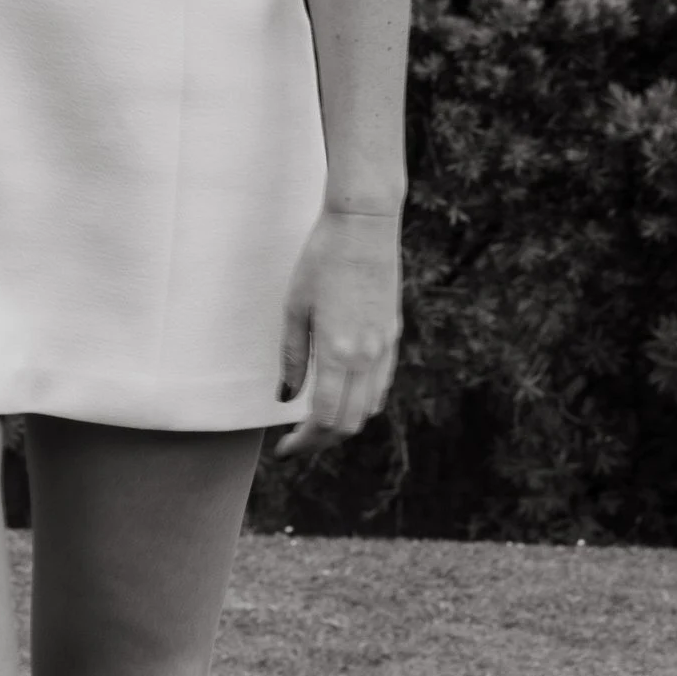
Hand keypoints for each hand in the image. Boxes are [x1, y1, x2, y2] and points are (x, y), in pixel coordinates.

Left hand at [276, 203, 401, 453]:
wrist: (364, 226)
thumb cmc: (320, 260)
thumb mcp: (294, 307)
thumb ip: (291, 356)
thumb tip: (286, 398)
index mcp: (338, 352)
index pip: (325, 419)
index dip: (304, 442)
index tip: (284, 449)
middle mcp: (367, 356)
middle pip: (349, 422)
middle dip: (322, 441)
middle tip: (296, 442)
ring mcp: (384, 347)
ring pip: (368, 408)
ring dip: (343, 423)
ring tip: (315, 421)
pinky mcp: (392, 335)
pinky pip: (380, 384)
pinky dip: (360, 401)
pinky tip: (340, 393)